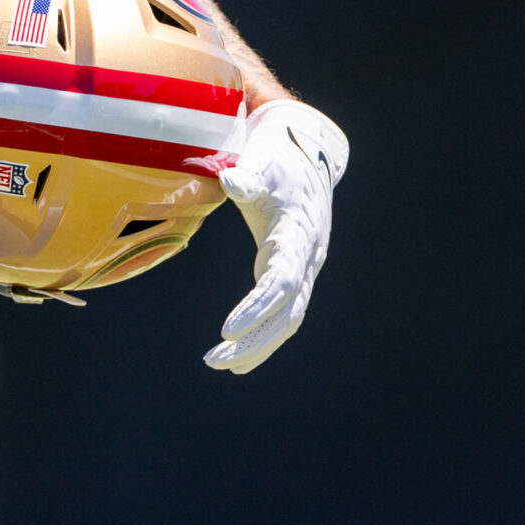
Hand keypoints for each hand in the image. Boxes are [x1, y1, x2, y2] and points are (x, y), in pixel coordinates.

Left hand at [205, 99, 348, 374]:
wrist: (309, 159)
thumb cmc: (279, 161)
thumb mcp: (264, 163)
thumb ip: (248, 177)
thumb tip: (230, 180)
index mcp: (297, 234)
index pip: (279, 281)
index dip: (256, 308)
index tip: (227, 330)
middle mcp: (306, 259)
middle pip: (286, 312)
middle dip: (254, 340)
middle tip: (215, 359)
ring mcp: (304, 270)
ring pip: (288, 320)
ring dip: (257, 346)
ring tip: (220, 364)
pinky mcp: (295, 274)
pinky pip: (284, 315)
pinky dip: (265, 338)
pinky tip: (239, 359)